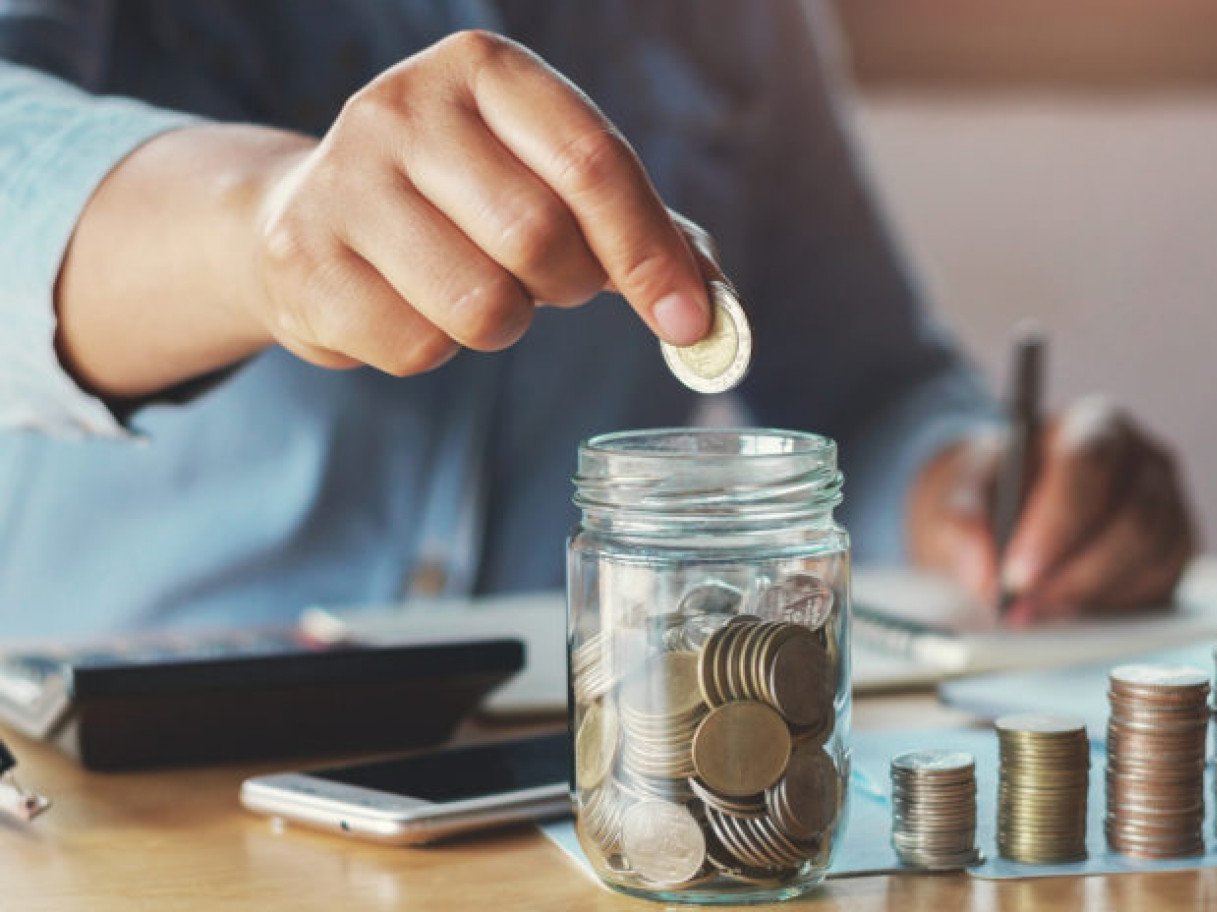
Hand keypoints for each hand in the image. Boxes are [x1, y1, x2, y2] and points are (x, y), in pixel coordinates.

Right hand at [244, 30, 712, 375]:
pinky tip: (409, 306)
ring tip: (473, 287)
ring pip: (481, 306)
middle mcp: (405, 106)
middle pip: (538, 236)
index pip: (591, 161)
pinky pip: (418, 348)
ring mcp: (343, 181)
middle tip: (550, 282)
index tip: (688, 320)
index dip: (650, 251)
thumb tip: (714, 309)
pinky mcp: (302, 262)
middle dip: (567, 286)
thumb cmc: (459, 200)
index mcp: (484, 70)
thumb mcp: (547, 180)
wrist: (306, 215)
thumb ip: (638, 228)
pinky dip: (437, 350)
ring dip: (502, 325)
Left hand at [908, 396, 1198, 622]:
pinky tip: (1065, 610)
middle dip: (1073, 573)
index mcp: (1093, 425)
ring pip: (1149, 558)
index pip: (1088, 464)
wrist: (1006, 509)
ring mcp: (1168, 507)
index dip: (1055, 524)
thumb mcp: (957, 495)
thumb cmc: (990, 491)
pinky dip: (1110, 606)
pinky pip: (1158, 585)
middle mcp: (1144, 461)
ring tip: (1031, 612)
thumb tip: (984, 574)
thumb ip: (960, 524)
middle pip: (1132, 519)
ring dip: (1087, 594)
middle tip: (1021, 607)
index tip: (1015, 573)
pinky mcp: (1173, 553)